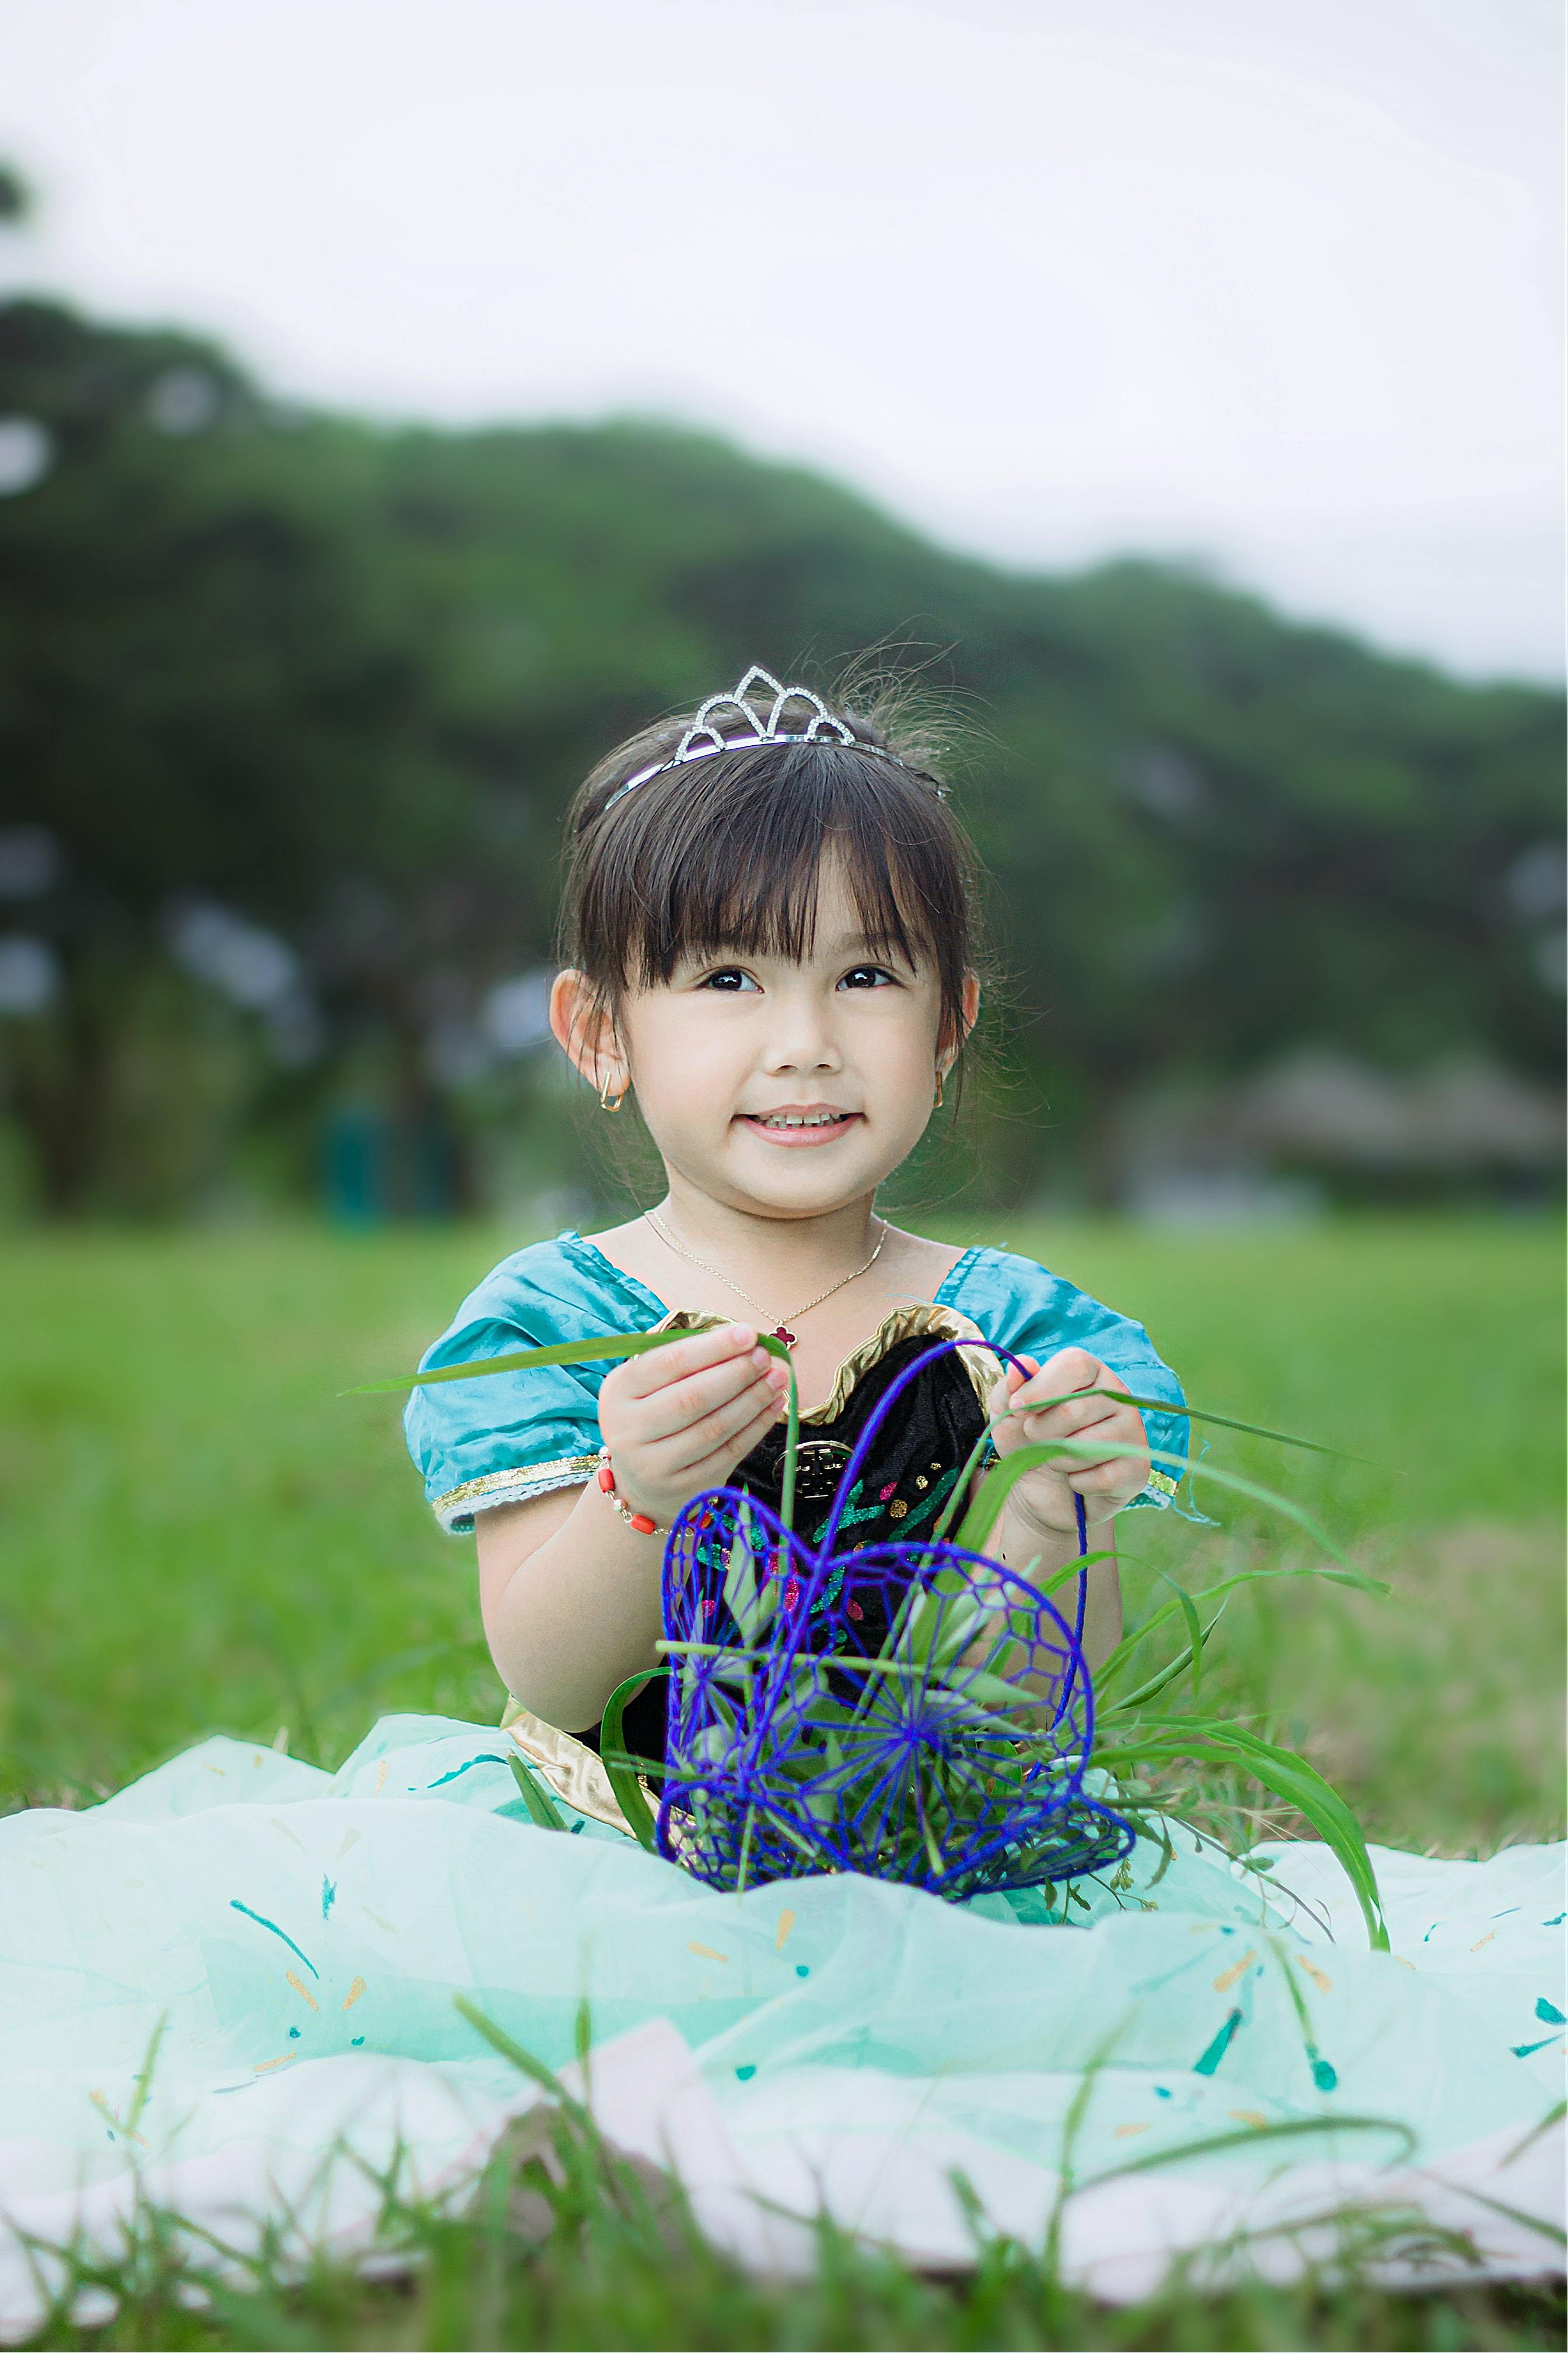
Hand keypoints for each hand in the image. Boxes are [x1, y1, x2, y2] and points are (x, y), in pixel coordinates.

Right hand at [596, 1323, 789, 1526]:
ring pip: (714, 1427)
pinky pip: (729, 1452)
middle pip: (692, 1398)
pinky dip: (757, 1426)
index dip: (712, 1348)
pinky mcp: (684, 1488)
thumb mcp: (652, 1383)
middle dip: (736, 1373)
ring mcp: (654, 1464)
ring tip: (777, 1377)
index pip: (669, 1363)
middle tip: (766, 1356)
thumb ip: (688, 1360)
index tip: (748, 1333)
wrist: (641, 1480)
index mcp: (618, 1391)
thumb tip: (743, 1339)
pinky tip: (774, 1405)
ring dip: (753, 1399)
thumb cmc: (654, 1414)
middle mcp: (628, 1430)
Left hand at [990, 1347, 1150, 1534]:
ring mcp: (1133, 1432)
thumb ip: (1010, 1388)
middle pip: (1074, 1409)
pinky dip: (1078, 1483)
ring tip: (1058, 1460)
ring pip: (1087, 1447)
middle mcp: (1119, 1396)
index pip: (1075, 1365)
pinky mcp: (1138, 1469)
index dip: (1042, 1387)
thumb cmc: (1028, 1442)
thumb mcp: (1008, 1414)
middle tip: (1035, 1439)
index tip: (1017, 1408)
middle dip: (1042, 1432)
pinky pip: (1102, 1478)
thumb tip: (1019, 1368)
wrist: (1043, 1491)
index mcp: (1090, 1373)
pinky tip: (1077, 1479)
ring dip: (1059, 1460)